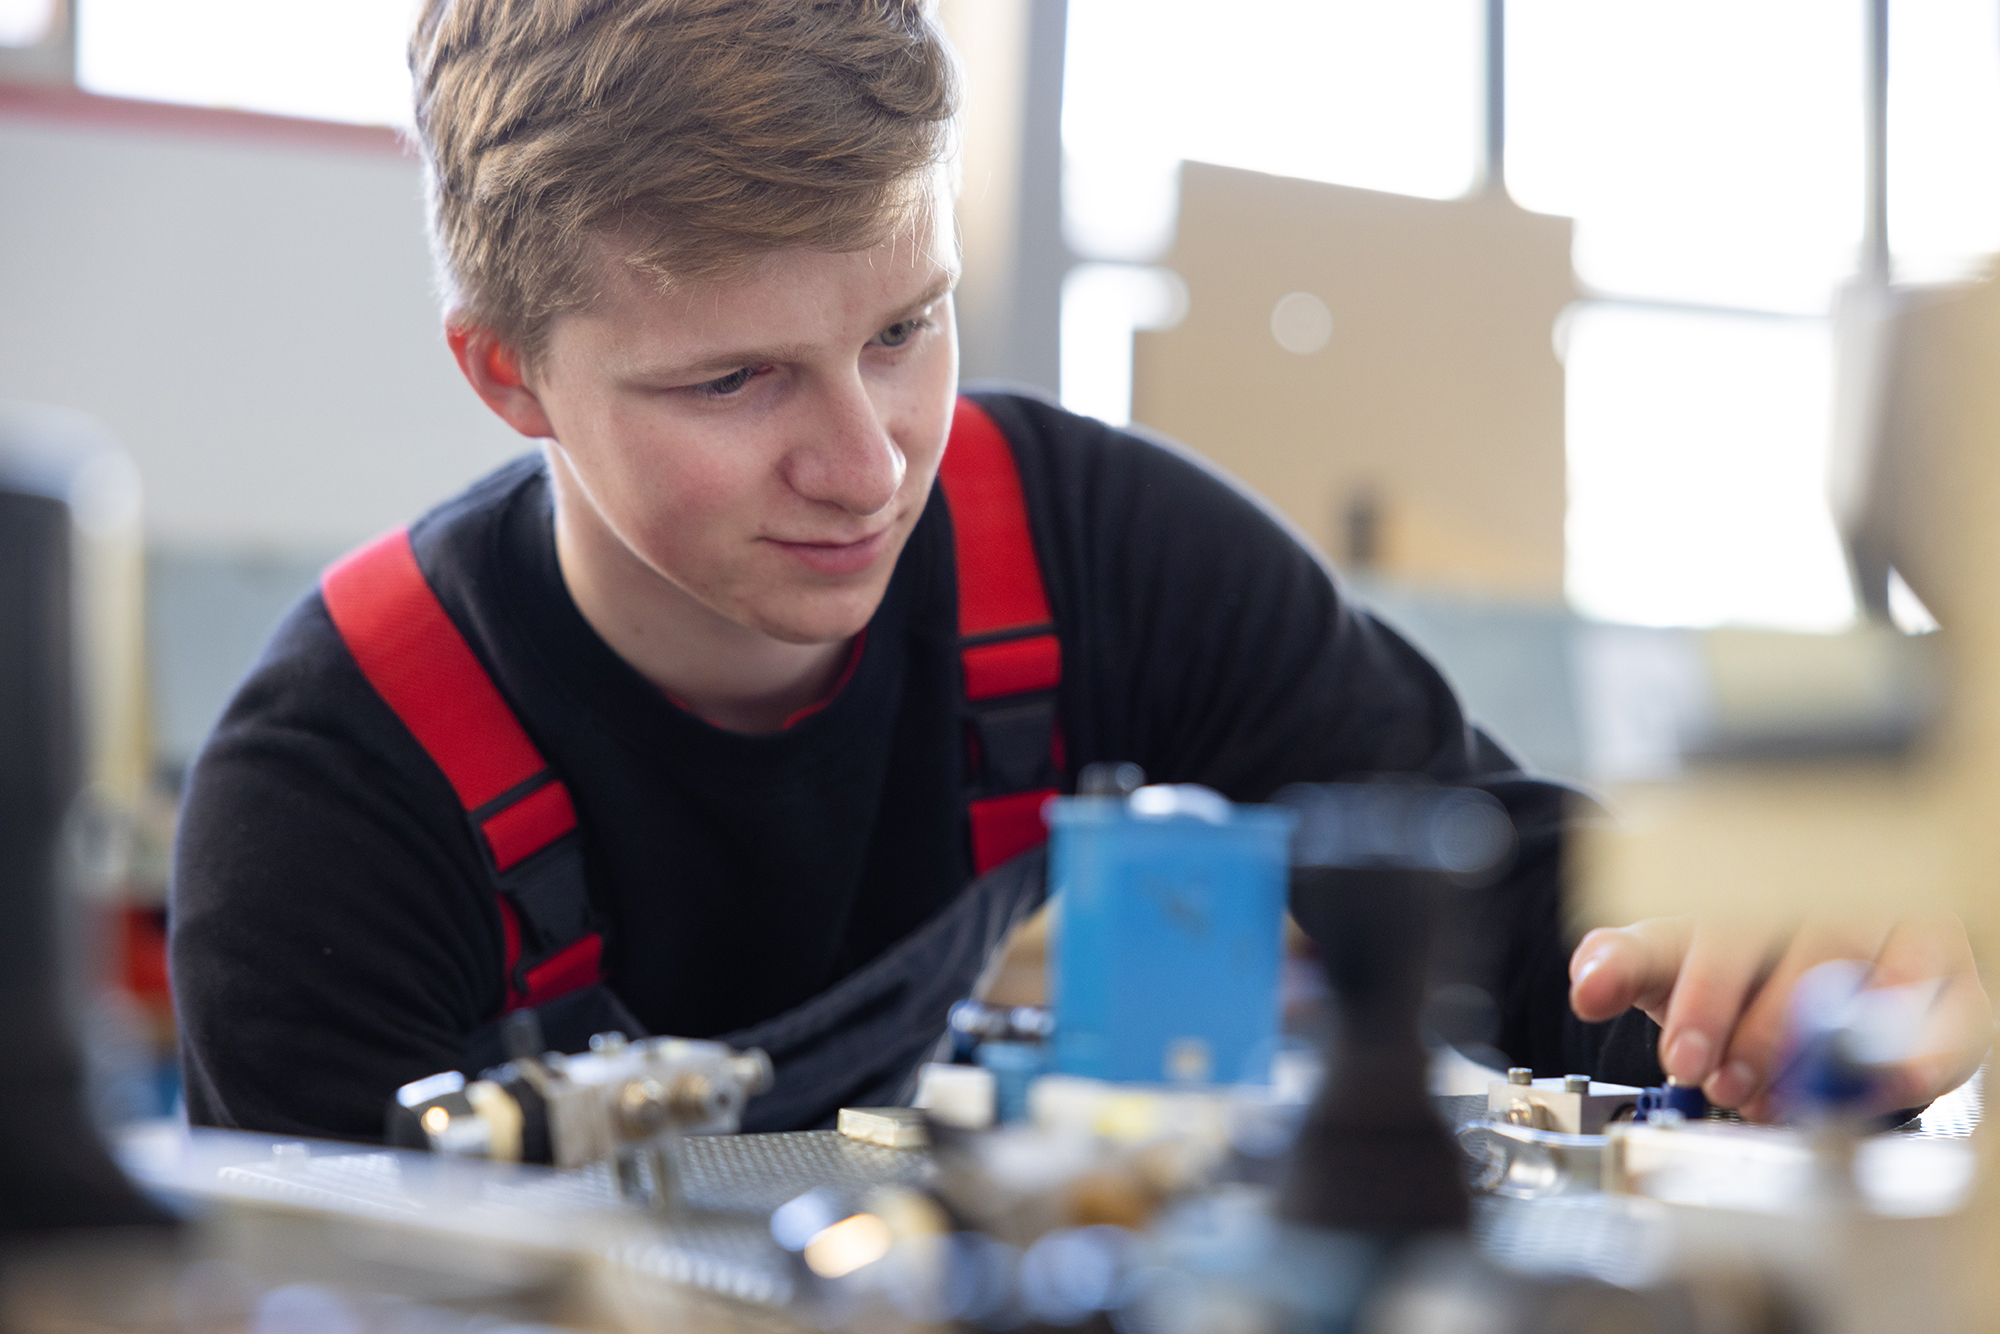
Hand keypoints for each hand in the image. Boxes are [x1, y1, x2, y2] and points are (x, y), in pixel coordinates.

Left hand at [1568, 910, 1990, 1120]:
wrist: (1790, 971)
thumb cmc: (1728, 960)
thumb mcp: (1668, 957)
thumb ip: (1622, 963)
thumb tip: (1588, 982)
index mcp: (1758, 871)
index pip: (1731, 920)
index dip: (1704, 995)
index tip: (1682, 1056)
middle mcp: (1836, 886)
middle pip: (1807, 950)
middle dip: (1759, 1031)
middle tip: (1725, 1083)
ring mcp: (1900, 924)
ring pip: (1877, 979)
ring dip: (1823, 1050)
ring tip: (1777, 1097)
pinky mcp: (1949, 972)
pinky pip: (1953, 1012)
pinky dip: (1917, 1057)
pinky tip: (1873, 1087)